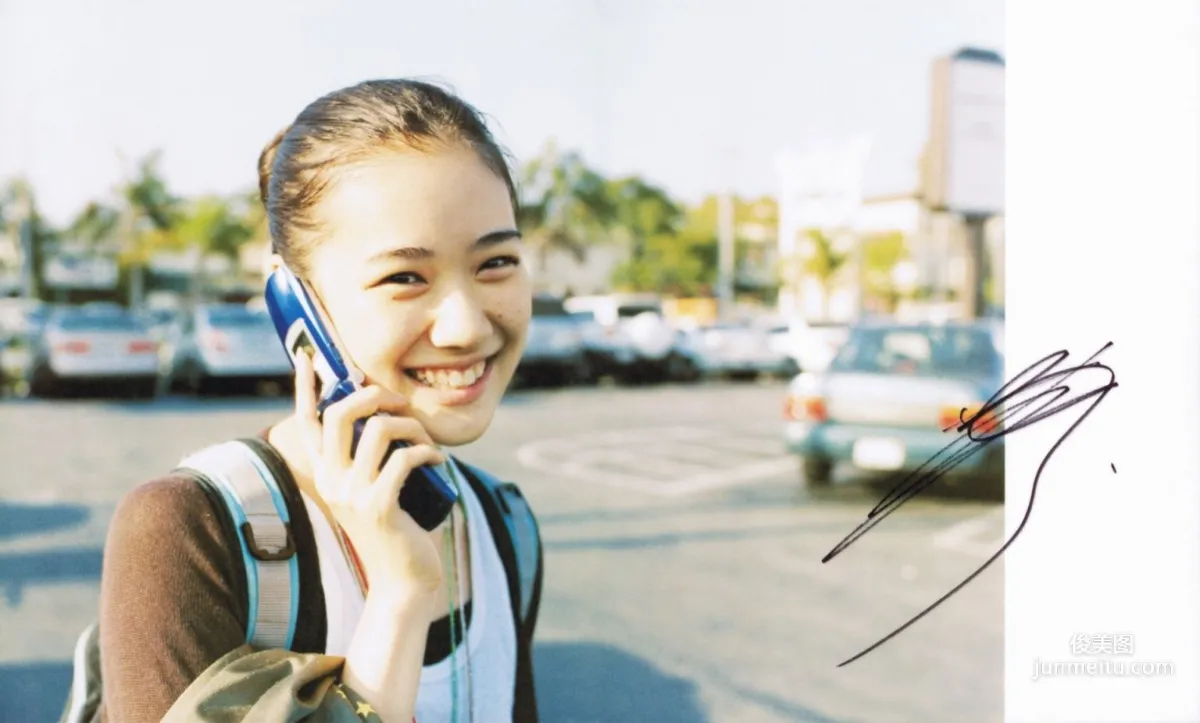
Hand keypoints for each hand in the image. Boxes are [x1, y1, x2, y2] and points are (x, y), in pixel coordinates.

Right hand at [293, 351, 445, 594]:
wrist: (403, 580)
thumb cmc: (397, 529)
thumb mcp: (372, 490)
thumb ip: (368, 460)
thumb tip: (383, 415)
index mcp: (325, 474)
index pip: (306, 422)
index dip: (305, 386)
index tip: (309, 357)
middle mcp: (331, 481)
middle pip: (340, 412)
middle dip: (375, 394)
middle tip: (400, 401)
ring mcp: (353, 494)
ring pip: (380, 429)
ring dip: (413, 425)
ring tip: (427, 440)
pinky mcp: (380, 506)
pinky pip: (406, 457)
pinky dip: (429, 451)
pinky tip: (440, 461)